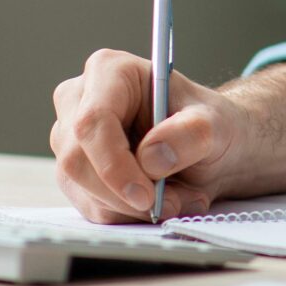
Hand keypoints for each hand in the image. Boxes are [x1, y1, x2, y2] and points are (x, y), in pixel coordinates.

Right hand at [49, 49, 250, 222]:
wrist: (207, 146)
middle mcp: (79, 101)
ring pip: (83, 190)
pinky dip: (128, 215)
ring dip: (133, 208)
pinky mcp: (74, 174)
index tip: (146, 195)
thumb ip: (190, 134)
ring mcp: (71, 139)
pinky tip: (159, 201)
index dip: (113, 164)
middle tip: (173, 203)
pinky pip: (90, 207)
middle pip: (77, 160)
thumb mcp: (214, 124)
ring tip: (178, 197)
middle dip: (125, 194)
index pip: (92, 121)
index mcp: (110, 71)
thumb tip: (152, 158)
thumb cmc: (205, 124)